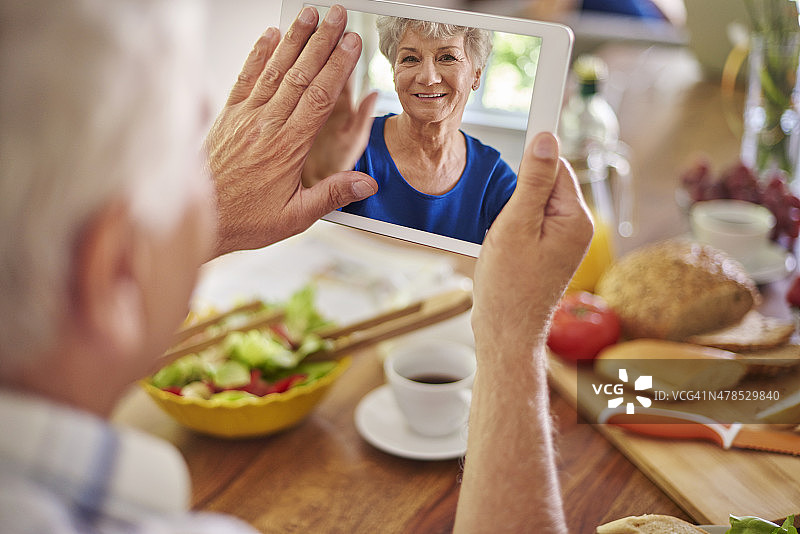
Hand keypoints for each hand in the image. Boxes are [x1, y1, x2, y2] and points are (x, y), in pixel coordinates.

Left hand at [206, 5, 377, 256]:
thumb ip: (332, 196)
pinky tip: (271, 35)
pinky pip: (246, 78)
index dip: (337, 67)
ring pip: (275, 69)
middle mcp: (265, 126)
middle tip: (337, 15)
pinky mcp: (227, 116)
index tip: (351, 42)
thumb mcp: (295, 218)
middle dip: (321, 41)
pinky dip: (258, 54)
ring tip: (310, 14)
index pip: (318, 98)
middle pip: (300, 74)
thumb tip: (366, 184)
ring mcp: (244, 117)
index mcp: (287, 148)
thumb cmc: (245, 220)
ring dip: (294, 39)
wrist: (199, 220)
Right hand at [455, 132, 590, 533]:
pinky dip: (513, 227)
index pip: (557, 165)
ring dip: (513, 212)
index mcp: (575, 218)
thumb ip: (533, 180)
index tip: (538, 106)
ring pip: (536, 203)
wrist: (505, 334)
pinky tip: (504, 251)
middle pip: (547, 182)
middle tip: (503, 223)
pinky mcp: (551, 253)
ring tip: (503, 244)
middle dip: (519, 192)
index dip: (538, 149)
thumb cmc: (508, 286)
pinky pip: (532, 222)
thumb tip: (547, 137)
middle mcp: (578, 228)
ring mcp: (565, 242)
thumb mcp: (515, 226)